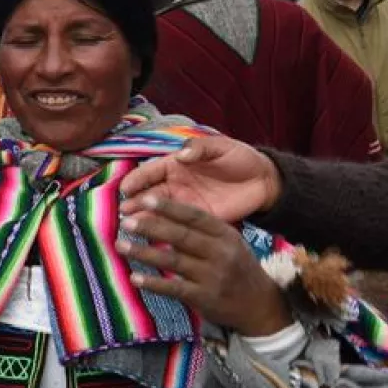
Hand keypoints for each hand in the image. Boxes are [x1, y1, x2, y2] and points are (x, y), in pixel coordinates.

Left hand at [118, 196, 290, 336]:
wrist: (260, 305)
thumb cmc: (236, 267)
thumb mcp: (227, 243)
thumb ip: (200, 230)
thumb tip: (158, 215)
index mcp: (225, 234)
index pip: (194, 216)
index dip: (168, 207)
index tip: (144, 199)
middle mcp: (221, 253)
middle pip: (181, 236)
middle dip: (150, 227)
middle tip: (125, 222)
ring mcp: (213, 276)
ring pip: (173, 261)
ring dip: (144, 253)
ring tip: (121, 246)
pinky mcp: (205, 298)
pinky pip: (174, 288)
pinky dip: (153, 283)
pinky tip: (134, 278)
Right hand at [120, 136, 281, 222]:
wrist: (264, 181)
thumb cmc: (240, 158)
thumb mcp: (221, 147)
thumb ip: (200, 148)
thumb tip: (181, 154)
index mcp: (176, 164)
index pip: (150, 171)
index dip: (136, 179)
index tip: (125, 189)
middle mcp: (175, 185)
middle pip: (149, 194)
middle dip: (134, 203)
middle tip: (124, 213)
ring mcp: (185, 203)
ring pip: (159, 212)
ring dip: (144, 220)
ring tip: (131, 228)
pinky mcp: (198, 219)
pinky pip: (177, 227)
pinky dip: (163, 233)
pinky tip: (152, 240)